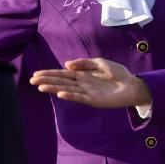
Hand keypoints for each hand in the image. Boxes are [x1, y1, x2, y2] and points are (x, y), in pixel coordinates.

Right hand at [30, 58, 151, 108]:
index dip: (50, 73)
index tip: (37, 73)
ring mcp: (86, 92)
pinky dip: (69, 95)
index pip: (63, 73)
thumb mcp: (100, 63)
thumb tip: (67, 64)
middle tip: (32, 80)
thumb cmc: (118, 74)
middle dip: (47, 80)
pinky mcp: (93, 100)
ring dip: (53, 88)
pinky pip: (79, 97)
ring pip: (66, 89)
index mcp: (83, 74)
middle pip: (61, 81)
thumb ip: (84, 63)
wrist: (132, 85)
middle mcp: (82, 84)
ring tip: (40, 87)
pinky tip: (60, 94)